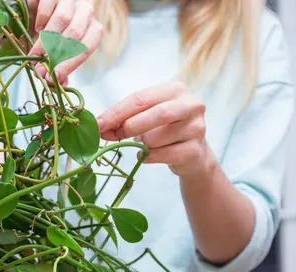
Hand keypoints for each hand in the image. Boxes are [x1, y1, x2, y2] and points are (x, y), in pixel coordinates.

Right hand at [27, 0, 102, 84]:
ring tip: (35, 52)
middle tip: (39, 70)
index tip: (53, 77)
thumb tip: (59, 85)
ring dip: (46, 40)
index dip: (69, 65)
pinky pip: (49, 4)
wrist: (38, 8)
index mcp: (92, 29)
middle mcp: (86, 12)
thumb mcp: (55, 51)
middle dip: (55, 55)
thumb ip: (59, 67)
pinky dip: (41, 19)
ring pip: (63, 19)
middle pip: (75, 34)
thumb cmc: (50, 32)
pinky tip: (36, 28)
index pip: (86, 48)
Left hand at [97, 82, 213, 177]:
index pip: (140, 99)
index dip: (116, 112)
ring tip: (147, 144)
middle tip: (115, 136)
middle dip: (129, 126)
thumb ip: (124, 118)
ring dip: (143, 145)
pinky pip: (161, 155)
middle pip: (155, 114)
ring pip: (155, 139)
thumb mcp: (144, 117)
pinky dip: (149, 157)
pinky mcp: (195, 150)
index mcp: (175, 90)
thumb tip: (99, 126)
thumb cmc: (163, 130)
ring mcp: (197, 128)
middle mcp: (191, 105)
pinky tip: (152, 155)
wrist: (192, 154)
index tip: (98, 124)